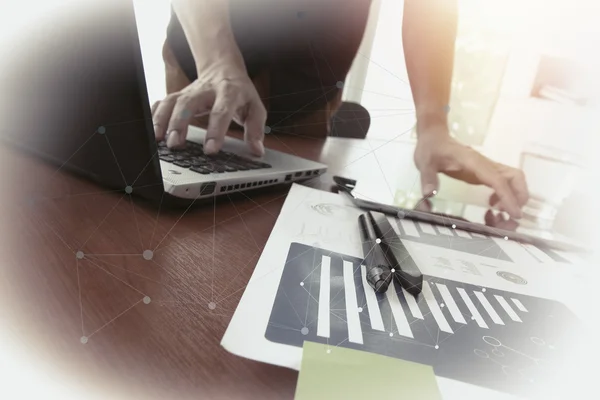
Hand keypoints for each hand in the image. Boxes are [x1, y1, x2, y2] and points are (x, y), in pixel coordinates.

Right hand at [152, 59, 265, 155]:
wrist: (224, 68)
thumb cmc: (240, 92)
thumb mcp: (255, 107)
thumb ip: (256, 129)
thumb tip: (257, 150)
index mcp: (228, 93)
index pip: (221, 112)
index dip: (216, 131)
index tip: (210, 150)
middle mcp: (206, 90)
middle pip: (189, 103)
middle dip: (180, 123)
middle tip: (176, 144)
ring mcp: (189, 91)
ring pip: (172, 102)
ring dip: (163, 120)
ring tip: (159, 139)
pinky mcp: (178, 95)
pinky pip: (163, 102)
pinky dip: (155, 115)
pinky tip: (151, 130)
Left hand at [413, 124, 528, 217]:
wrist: (433, 137)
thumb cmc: (431, 148)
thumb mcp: (424, 163)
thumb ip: (428, 177)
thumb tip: (429, 194)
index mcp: (473, 162)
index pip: (497, 179)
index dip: (508, 197)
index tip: (515, 214)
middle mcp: (485, 164)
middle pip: (515, 176)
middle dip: (519, 196)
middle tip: (510, 217)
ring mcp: (486, 167)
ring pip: (513, 179)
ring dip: (514, 196)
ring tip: (500, 214)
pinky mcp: (484, 172)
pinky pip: (503, 182)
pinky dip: (504, 195)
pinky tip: (492, 205)